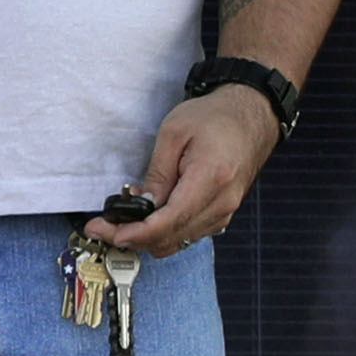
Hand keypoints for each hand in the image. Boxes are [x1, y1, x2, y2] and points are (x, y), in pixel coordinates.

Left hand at [93, 87, 282, 253]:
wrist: (253, 114)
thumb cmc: (216, 117)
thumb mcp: (174, 134)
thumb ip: (157, 174)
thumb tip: (141, 205)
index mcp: (211, 180)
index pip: (168, 222)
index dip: (134, 233)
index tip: (106, 230)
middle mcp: (222, 203)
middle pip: (170, 239)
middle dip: (131, 237)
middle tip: (102, 226)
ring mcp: (225, 211)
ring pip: (177, 242)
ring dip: (146, 237)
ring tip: (120, 220)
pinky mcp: (222, 213)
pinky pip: (188, 234)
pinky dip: (163, 232)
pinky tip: (146, 217)